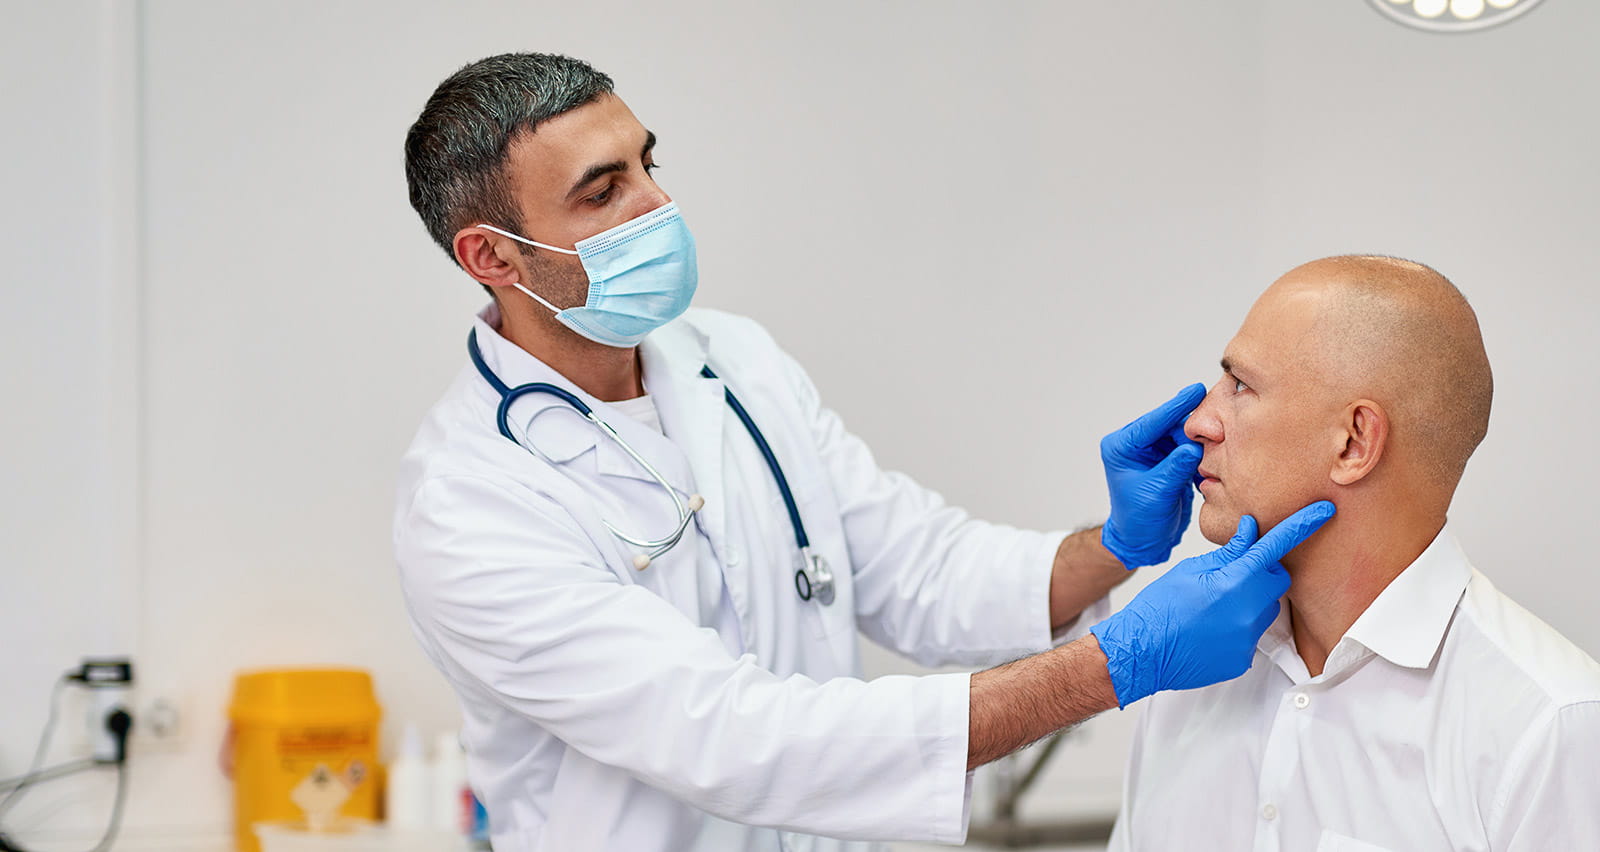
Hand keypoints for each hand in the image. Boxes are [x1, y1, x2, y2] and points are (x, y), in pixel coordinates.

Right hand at [1087, 501, 1335, 706]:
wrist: (1141, 652)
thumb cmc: (1158, 607)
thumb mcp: (1190, 570)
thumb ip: (1227, 553)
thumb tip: (1250, 532)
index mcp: (1234, 581)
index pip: (1276, 546)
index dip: (1302, 525)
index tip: (1324, 510)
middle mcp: (1249, 610)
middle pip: (1276, 580)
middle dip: (1263, 572)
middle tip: (1232, 575)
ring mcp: (1248, 638)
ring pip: (1266, 608)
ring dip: (1250, 601)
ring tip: (1214, 607)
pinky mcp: (1244, 658)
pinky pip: (1252, 634)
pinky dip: (1237, 627)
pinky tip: (1210, 628)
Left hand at [1100, 384, 1206, 567]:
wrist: (1144, 541)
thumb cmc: (1140, 520)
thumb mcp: (1157, 493)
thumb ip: (1174, 468)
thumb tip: (1193, 447)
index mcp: (1122, 447)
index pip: (1153, 422)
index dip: (1176, 407)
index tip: (1196, 390)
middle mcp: (1136, 444)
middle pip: (1170, 425)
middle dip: (1193, 426)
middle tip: (1219, 424)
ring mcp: (1154, 451)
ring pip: (1183, 435)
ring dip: (1201, 440)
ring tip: (1220, 443)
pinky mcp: (1170, 460)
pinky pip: (1189, 448)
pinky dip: (1202, 452)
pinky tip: (1217, 452)